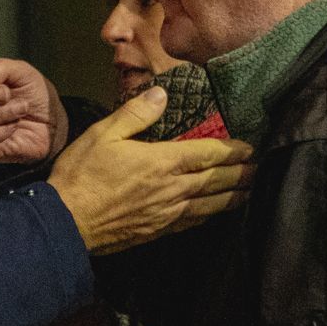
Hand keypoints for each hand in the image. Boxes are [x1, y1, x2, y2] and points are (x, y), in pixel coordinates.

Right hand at [48, 86, 253, 253]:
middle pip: (217, 180)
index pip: (209, 154)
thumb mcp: (103, 134)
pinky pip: (194, 221)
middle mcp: (174, 189)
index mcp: (163, 162)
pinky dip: (211, 214)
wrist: (66, 223)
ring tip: (249, 190)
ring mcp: (168, 213)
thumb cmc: (82, 174)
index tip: (250, 146)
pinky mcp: (159, 231)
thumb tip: (162, 95)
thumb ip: (136, 114)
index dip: (233, 149)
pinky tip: (215, 212)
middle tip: (259, 167)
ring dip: (233, 196)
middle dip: (240, 173)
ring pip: (211, 204)